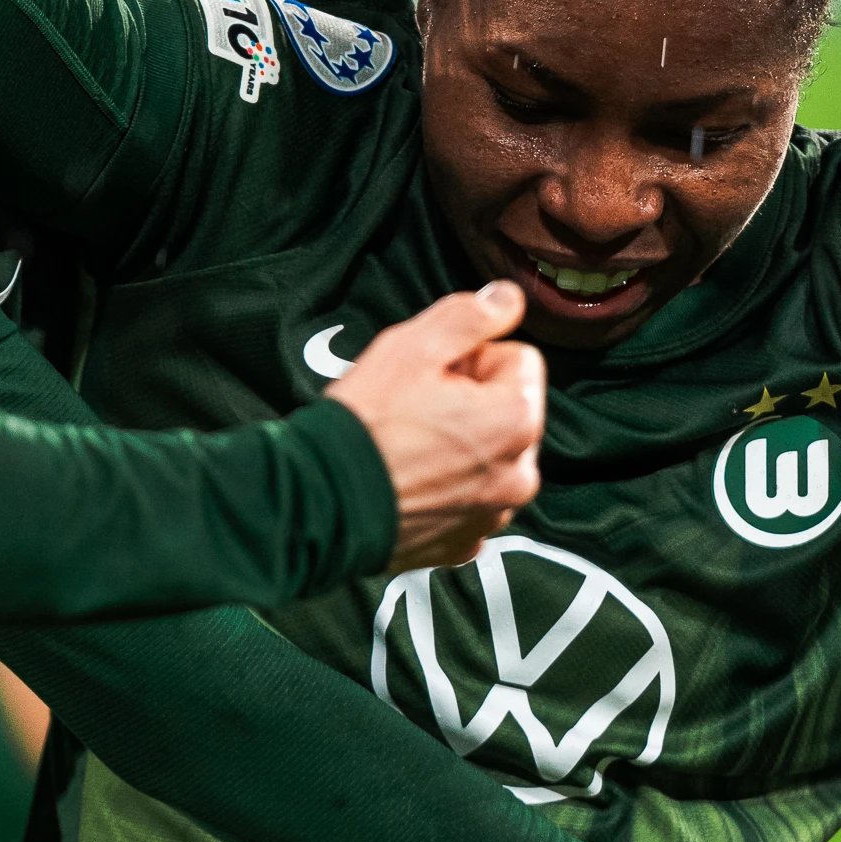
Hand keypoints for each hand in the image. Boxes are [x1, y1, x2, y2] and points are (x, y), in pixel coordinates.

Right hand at [329, 282, 545, 571]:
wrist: (320, 502)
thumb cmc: (368, 422)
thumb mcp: (415, 345)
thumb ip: (472, 315)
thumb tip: (509, 297)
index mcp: (518, 419)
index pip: (518, 359)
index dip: (471, 357)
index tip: (432, 374)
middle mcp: (520, 474)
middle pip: (508, 411)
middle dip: (471, 402)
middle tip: (416, 408)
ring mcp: (494, 514)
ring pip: (490, 456)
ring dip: (460, 446)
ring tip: (408, 446)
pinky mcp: (464, 543)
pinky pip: (469, 500)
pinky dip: (447, 489)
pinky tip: (408, 481)